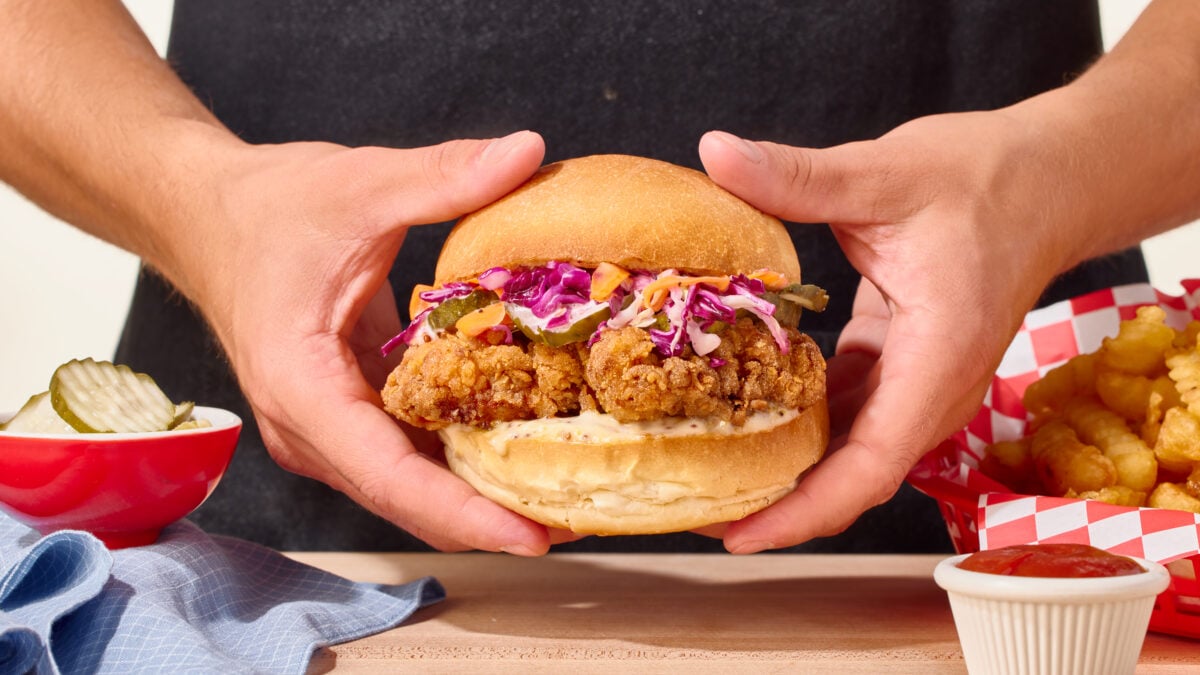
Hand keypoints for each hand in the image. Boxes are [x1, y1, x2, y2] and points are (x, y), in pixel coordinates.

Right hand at [173, 131, 562, 554]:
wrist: (204, 214)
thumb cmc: (266, 207)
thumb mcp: (360, 185)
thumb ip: (444, 175)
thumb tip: (528, 151)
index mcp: (300, 387)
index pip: (390, 475)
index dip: (464, 513)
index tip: (532, 535)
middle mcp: (308, 427)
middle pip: (407, 497)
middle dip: (491, 516)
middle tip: (582, 517)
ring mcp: (324, 429)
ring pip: (410, 484)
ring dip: (482, 493)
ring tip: (569, 494)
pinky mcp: (344, 415)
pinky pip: (409, 451)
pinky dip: (462, 456)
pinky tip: (524, 448)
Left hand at [698, 110, 1088, 552]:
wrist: (1046, 182)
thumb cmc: (985, 180)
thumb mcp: (884, 173)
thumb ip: (797, 174)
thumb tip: (715, 151)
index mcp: (937, 358)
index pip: (871, 464)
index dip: (805, 509)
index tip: (741, 533)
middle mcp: (932, 388)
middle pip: (852, 475)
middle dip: (777, 503)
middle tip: (694, 511)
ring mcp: (918, 382)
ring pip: (847, 450)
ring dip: (784, 467)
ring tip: (705, 476)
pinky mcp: (901, 365)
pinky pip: (847, 413)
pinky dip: (798, 422)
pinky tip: (741, 417)